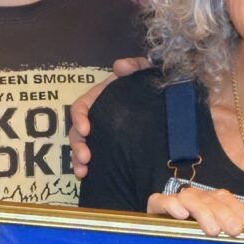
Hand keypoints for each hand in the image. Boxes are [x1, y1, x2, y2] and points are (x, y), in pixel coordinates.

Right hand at [68, 58, 147, 177]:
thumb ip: (134, 66)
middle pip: (77, 131)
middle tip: (86, 157)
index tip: (86, 129)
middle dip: (78, 145)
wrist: (166, 105)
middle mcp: (96, 118)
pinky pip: (93, 159)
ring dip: (77, 159)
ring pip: (81, 147)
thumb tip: (119, 66)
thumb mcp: (145, 72)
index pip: (81, 107)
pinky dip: (85, 167)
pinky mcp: (109, 150)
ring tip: (83, 171)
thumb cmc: (149, 87)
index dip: (79, 118)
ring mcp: (101, 135)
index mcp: (99, 99)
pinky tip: (86, 176)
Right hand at [148, 184, 243, 236]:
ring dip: (203, 212)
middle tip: (234, 231)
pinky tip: (181, 214)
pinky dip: (171, 205)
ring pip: (190, 198)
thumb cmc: (190, 242)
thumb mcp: (211, 238)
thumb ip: (225, 233)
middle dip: (225, 214)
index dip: (237, 209)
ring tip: (213, 230)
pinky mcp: (156, 205)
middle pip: (211, 199)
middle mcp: (195, 197)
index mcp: (210, 201)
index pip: (225, 197)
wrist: (157, 242)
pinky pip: (161, 200)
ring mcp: (175, 200)